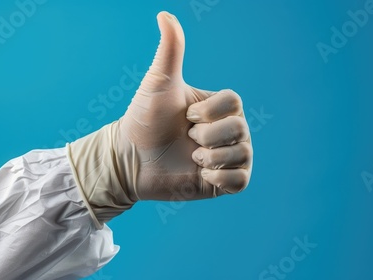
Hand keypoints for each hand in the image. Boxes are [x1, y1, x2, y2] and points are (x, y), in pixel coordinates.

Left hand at [116, 12, 252, 200]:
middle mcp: (228, 131)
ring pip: (242, 155)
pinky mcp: (223, 182)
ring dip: (210, 158)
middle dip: (206, 137)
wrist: (130, 160)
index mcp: (219, 107)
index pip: (235, 103)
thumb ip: (170, 50)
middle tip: (186, 140)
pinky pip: (241, 181)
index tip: (185, 117)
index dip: (209, 112)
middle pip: (240, 129)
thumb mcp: (160, 82)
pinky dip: (221, 178)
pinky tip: (200, 174)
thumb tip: (164, 14)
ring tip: (190, 158)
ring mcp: (227, 157)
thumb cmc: (144, 119)